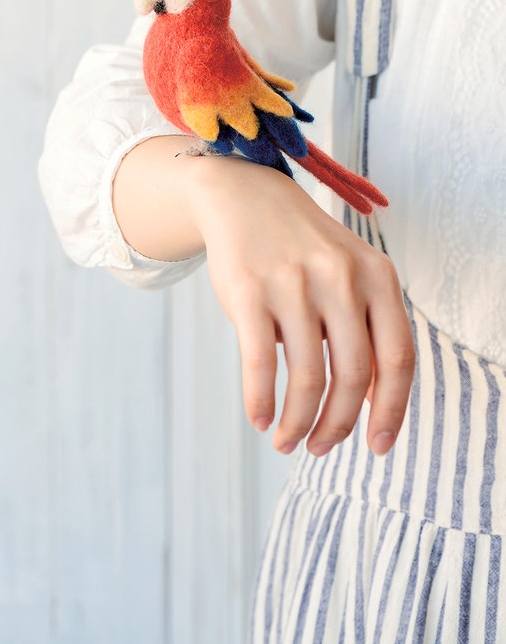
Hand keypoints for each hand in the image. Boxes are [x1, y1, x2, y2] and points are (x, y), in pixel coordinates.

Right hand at [185, 155, 414, 456]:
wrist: (245, 195)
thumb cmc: (303, 247)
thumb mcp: (351, 271)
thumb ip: (367, 326)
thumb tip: (370, 404)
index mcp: (378, 276)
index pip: (398, 359)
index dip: (391, 410)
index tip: (377, 446)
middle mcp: (341, 278)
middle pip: (354, 375)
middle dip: (337, 426)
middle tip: (320, 449)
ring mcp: (294, 283)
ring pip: (307, 377)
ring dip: (297, 422)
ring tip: (286, 439)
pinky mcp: (249, 290)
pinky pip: (261, 362)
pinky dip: (260, 401)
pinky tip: (259, 417)